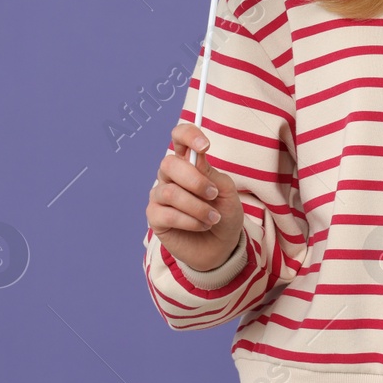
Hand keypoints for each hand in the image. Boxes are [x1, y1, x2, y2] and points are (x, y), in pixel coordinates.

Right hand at [146, 121, 244, 272]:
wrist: (222, 247)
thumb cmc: (224, 215)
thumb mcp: (227, 192)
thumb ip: (212, 174)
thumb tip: (196, 158)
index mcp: (188, 163)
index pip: (179, 137)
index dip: (188, 135)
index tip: (205, 147)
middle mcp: (170, 176)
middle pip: (169, 164)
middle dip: (195, 181)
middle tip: (213, 194)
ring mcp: (160, 196)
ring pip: (169, 192)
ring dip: (197, 207)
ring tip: (213, 218)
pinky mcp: (155, 218)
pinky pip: (167, 214)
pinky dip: (190, 221)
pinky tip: (202, 226)